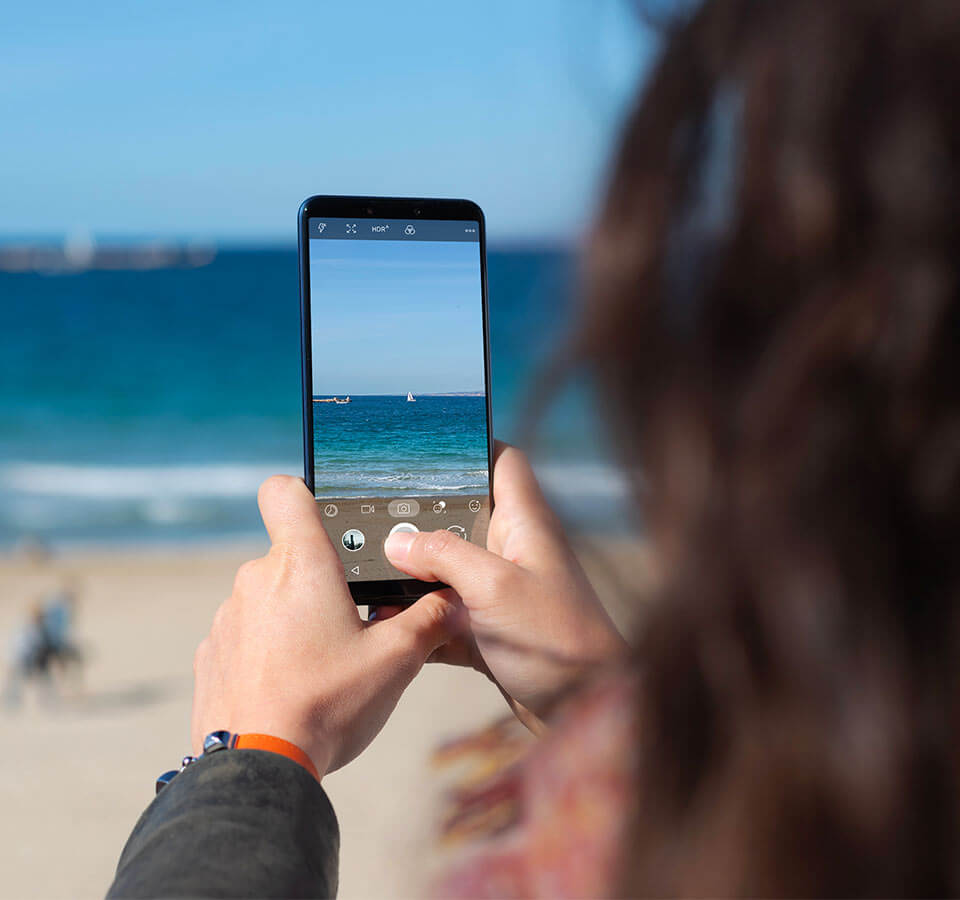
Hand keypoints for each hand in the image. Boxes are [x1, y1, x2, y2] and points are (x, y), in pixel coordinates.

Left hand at [192, 475, 457, 777]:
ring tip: (322, 664)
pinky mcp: (212, 652)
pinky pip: (246, 633)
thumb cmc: (327, 705)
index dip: (305, 494)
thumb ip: (430, 620)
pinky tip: (290, 686)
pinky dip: (267, 650)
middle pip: (292, 555)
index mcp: (302, 565)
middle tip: (352, 624)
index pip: (285, 492)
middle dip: (322, 581)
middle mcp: (256, 580)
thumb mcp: (396, 660)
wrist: (258, 767)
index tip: (326, 519)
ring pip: (270, 597)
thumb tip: (455, 600)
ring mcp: (229, 616)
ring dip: (294, 617)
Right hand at [383, 444, 625, 722]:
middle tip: (376, 516)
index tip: (427, 447)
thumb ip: (443, 555)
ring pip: (448, 568)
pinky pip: (446, 614)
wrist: (587, 712)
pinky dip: (421, 618)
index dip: (471, 447)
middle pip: (462, 516)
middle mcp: (513, 550)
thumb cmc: (558, 640)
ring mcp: (501, 591)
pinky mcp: (490, 630)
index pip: (503, 462)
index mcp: (525, 523)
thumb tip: (397, 542)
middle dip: (421, 518)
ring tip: (370, 571)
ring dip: (414, 574)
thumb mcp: (494, 586)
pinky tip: (390, 622)